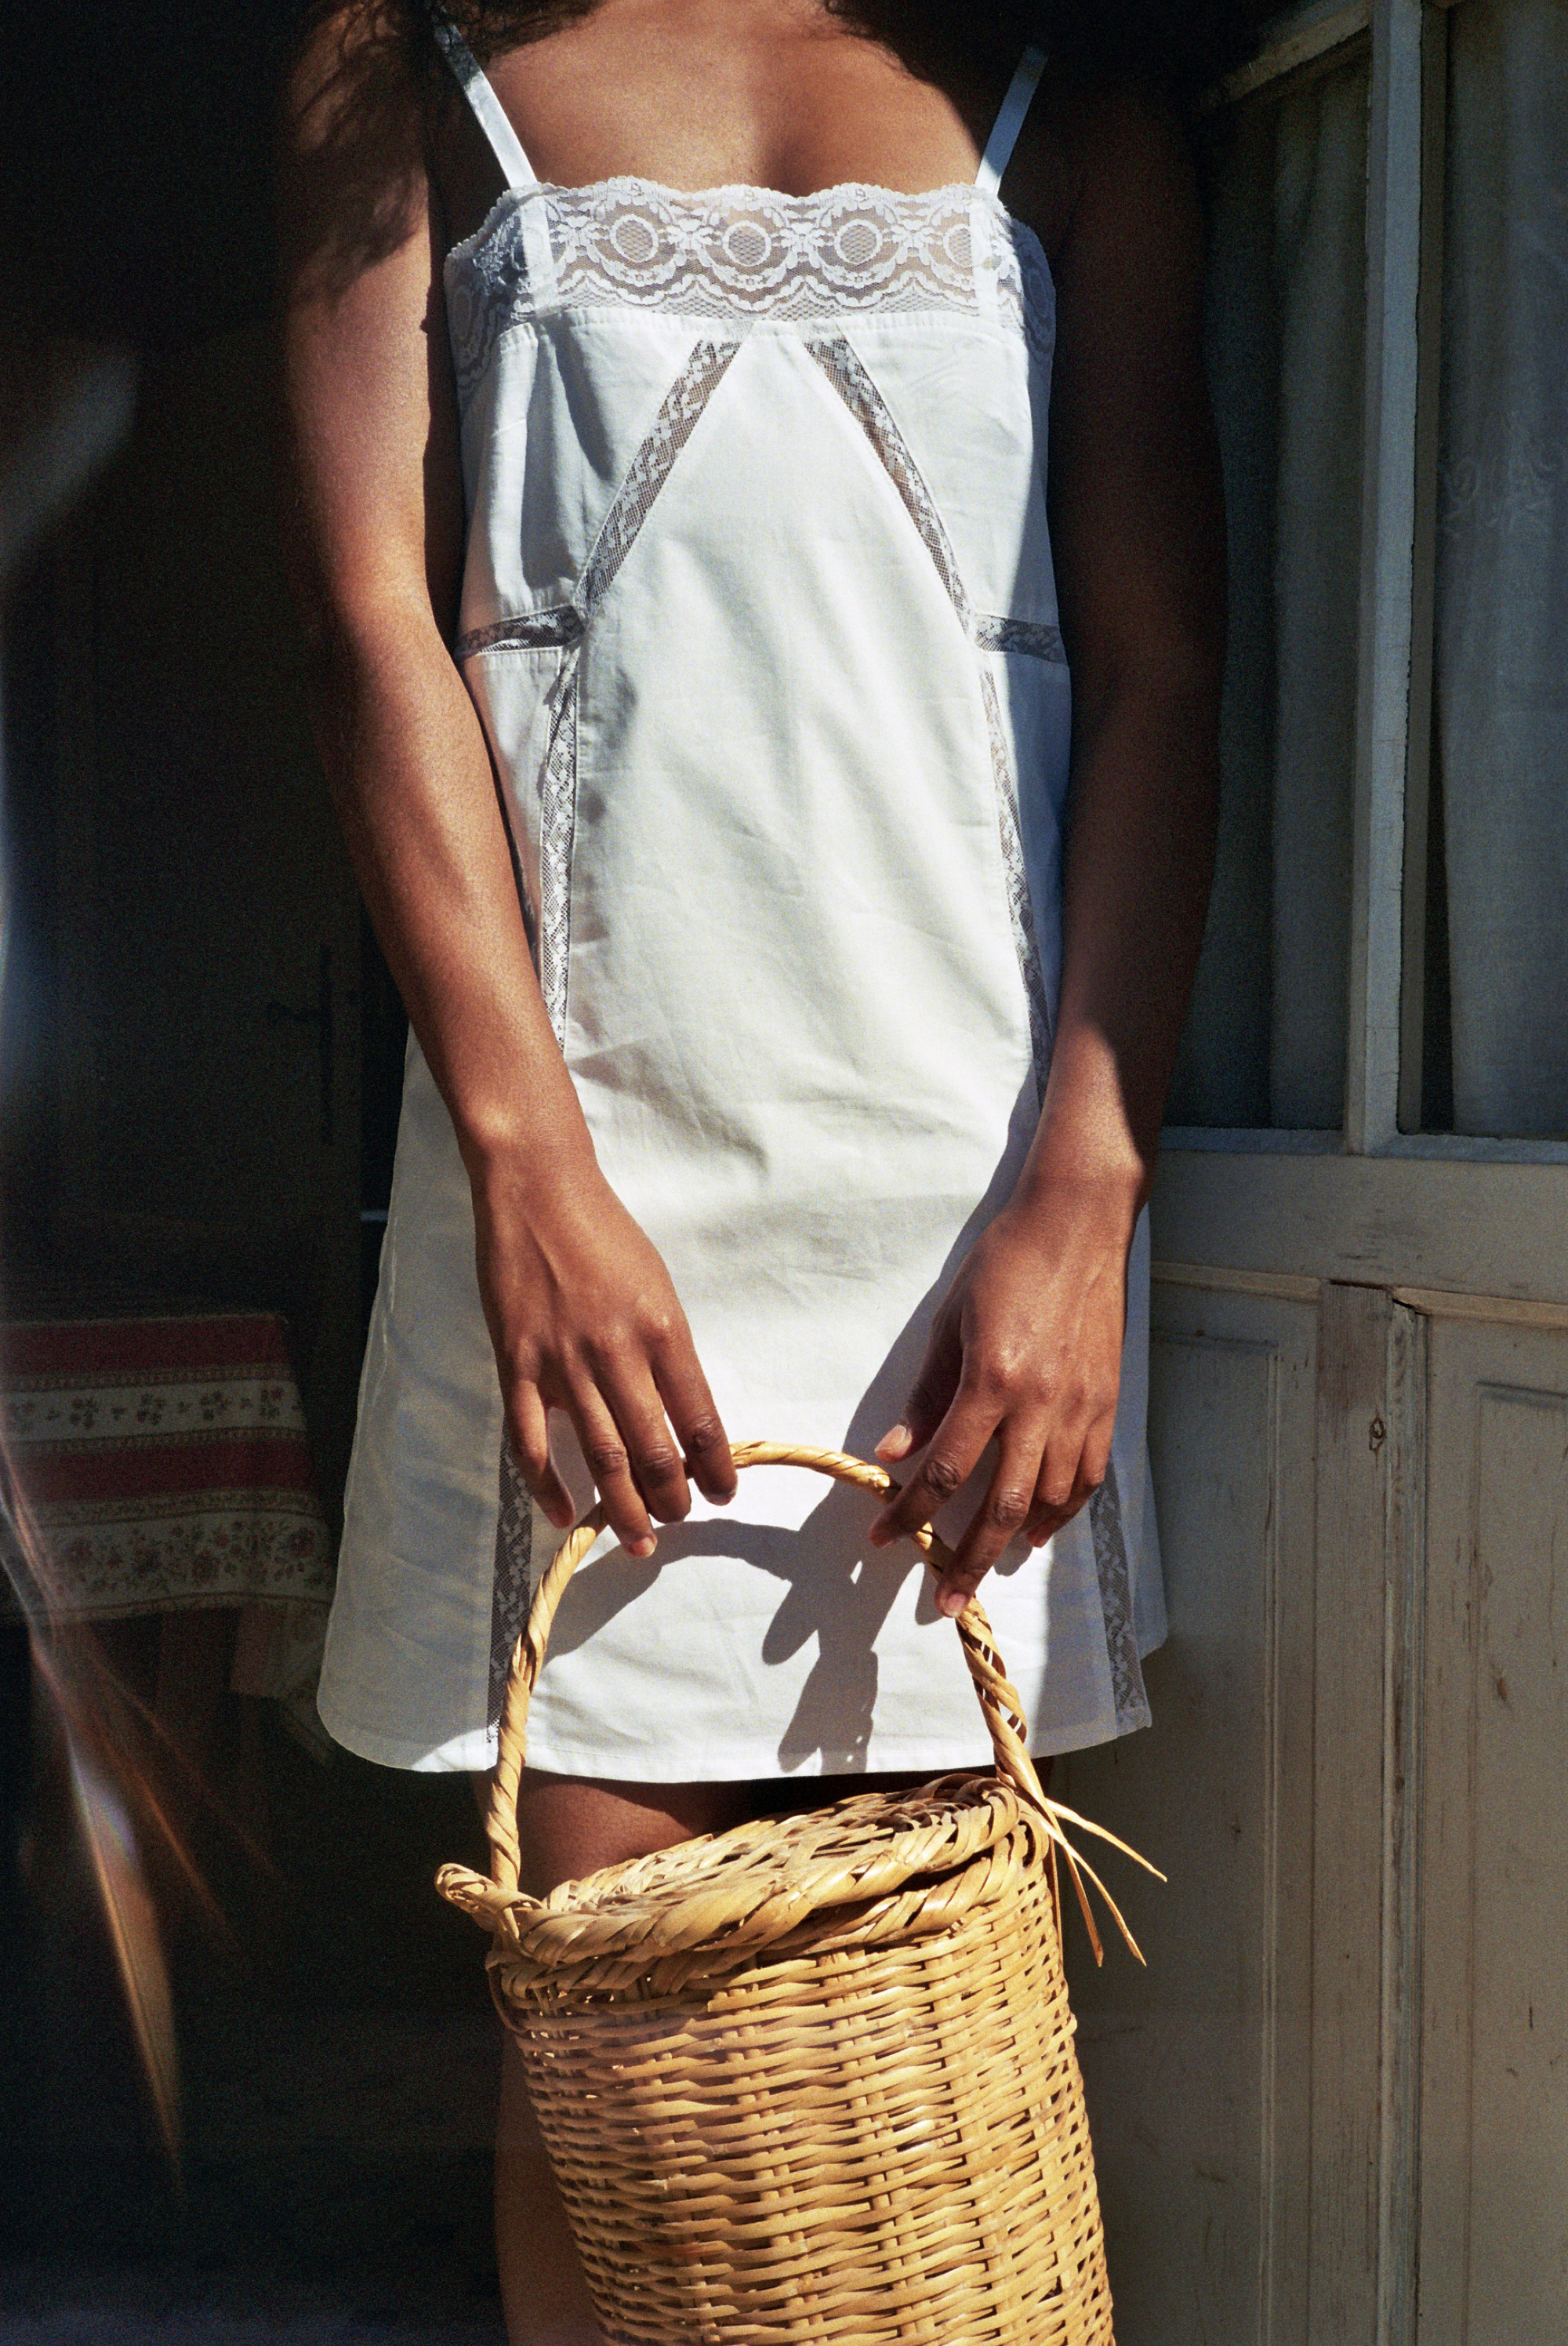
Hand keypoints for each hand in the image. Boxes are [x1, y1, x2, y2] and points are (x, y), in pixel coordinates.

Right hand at [471, 1146, 736, 1553]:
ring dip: (624, 1508)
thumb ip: (667, 1349)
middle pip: (652, 1450)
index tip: (722, 1492)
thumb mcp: (657, 1287)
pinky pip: (532, 1442)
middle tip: (678, 1520)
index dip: (715, 1467)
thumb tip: (680, 1413)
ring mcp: (563, 1362)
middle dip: (671, 1498)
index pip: (700, 1418)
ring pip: (600, 1457)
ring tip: (640, 1540)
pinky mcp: (517, 1364)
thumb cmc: (606, 1234)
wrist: (539, 1192)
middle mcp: (617, 1353)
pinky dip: (549, 1487)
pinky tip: (567, 1514)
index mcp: (663, 1331)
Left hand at [868, 1176, 1132, 1616]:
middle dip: (967, 1559)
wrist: (1078, 1226)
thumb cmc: (1005, 1263)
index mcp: (993, 1381)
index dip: (911, 1512)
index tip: (884, 1537)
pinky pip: (1088, 1477)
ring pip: (1050, 1501)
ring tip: (983, 1567)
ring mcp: (1082, 1408)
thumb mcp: (948, 1323)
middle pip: (1001, 1506)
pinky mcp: (1108, 1403)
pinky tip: (1040, 1530)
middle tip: (944, 1600)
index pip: (944, 1470)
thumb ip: (925, 1395)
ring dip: (1014, 1542)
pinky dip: (1064, 1511)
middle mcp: (1042, 1404)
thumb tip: (894, 1451)